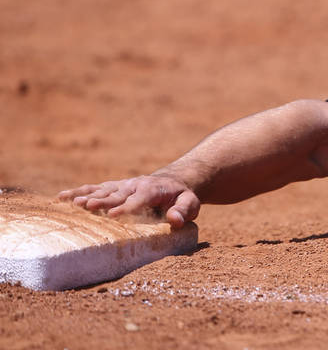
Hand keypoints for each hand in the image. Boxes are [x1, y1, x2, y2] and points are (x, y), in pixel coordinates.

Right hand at [58, 174, 200, 228]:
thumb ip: (184, 211)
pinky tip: (61, 197)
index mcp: (153, 189)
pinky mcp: (112, 188)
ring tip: (71, 202)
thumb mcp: (190, 203)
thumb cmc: (181, 197)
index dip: (127, 207)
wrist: (172, 182)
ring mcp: (121, 186)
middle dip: (102, 201)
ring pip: (102, 190)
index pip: (139, 199)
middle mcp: (134, 185)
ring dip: (87, 196)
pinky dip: (78, 192)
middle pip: (117, 194)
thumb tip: (175, 220)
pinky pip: (94, 188)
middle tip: (87, 206)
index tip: (113, 215)